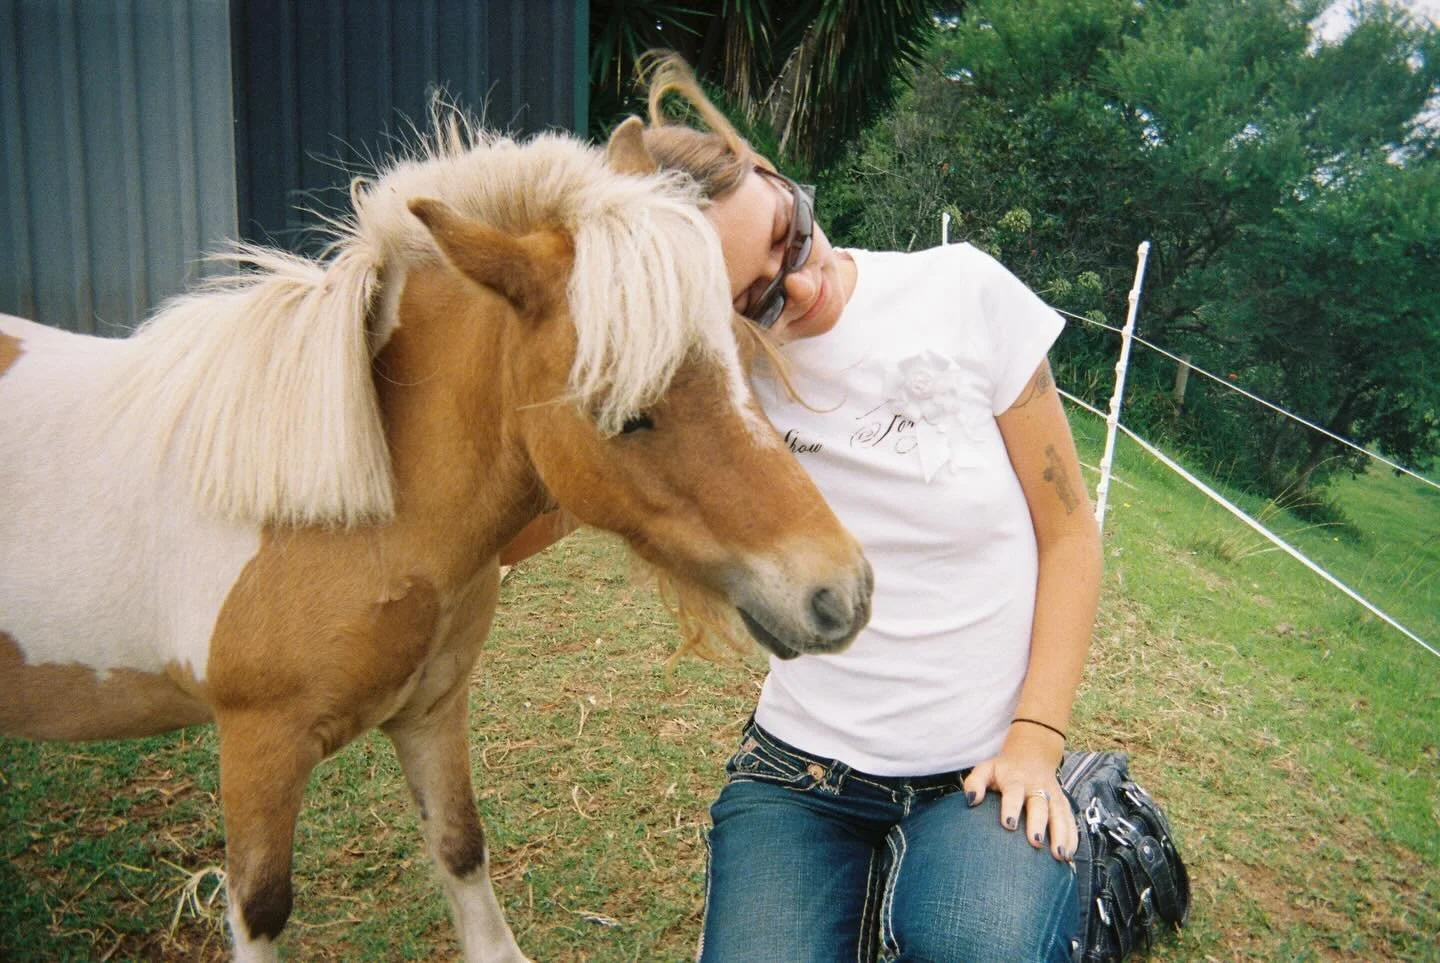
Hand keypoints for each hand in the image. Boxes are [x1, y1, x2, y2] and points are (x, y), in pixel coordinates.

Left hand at [962, 728, 1075, 862]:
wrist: (1031, 754)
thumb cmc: (1003, 770)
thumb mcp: (986, 769)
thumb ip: (975, 782)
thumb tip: (970, 800)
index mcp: (1014, 779)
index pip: (1013, 792)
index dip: (1011, 807)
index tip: (1008, 824)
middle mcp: (1036, 786)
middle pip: (1039, 804)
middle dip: (1038, 823)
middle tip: (1035, 842)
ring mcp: (1052, 794)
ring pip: (1059, 813)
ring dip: (1061, 834)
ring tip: (1059, 855)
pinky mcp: (1062, 801)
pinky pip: (1070, 818)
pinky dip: (1072, 836)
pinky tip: (1070, 854)